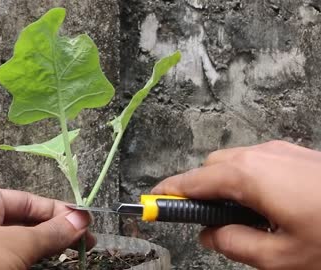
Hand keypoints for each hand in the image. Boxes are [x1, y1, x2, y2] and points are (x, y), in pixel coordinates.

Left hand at [0, 185, 93, 269]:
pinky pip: (5, 261)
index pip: (31, 202)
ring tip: (70, 257)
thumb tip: (81, 220)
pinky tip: (43, 266)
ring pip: (16, 246)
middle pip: (25, 224)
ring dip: (42, 252)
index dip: (61, 212)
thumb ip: (48, 234)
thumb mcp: (12, 245)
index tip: (87, 225)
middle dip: (55, 235)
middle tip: (85, 246)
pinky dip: (25, 263)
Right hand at [151, 140, 320, 269]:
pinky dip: (248, 181)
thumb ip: (235, 244)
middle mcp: (264, 155)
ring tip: (241, 219)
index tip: (153, 201)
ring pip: (237, 163)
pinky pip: (260, 163)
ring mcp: (283, 151)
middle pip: (213, 167)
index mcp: (251, 175)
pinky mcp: (298, 156)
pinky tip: (266, 207)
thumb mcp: (281, 257)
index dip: (170, 192)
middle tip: (204, 221)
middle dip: (201, 191)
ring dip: (227, 186)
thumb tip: (210, 235)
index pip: (194, 181)